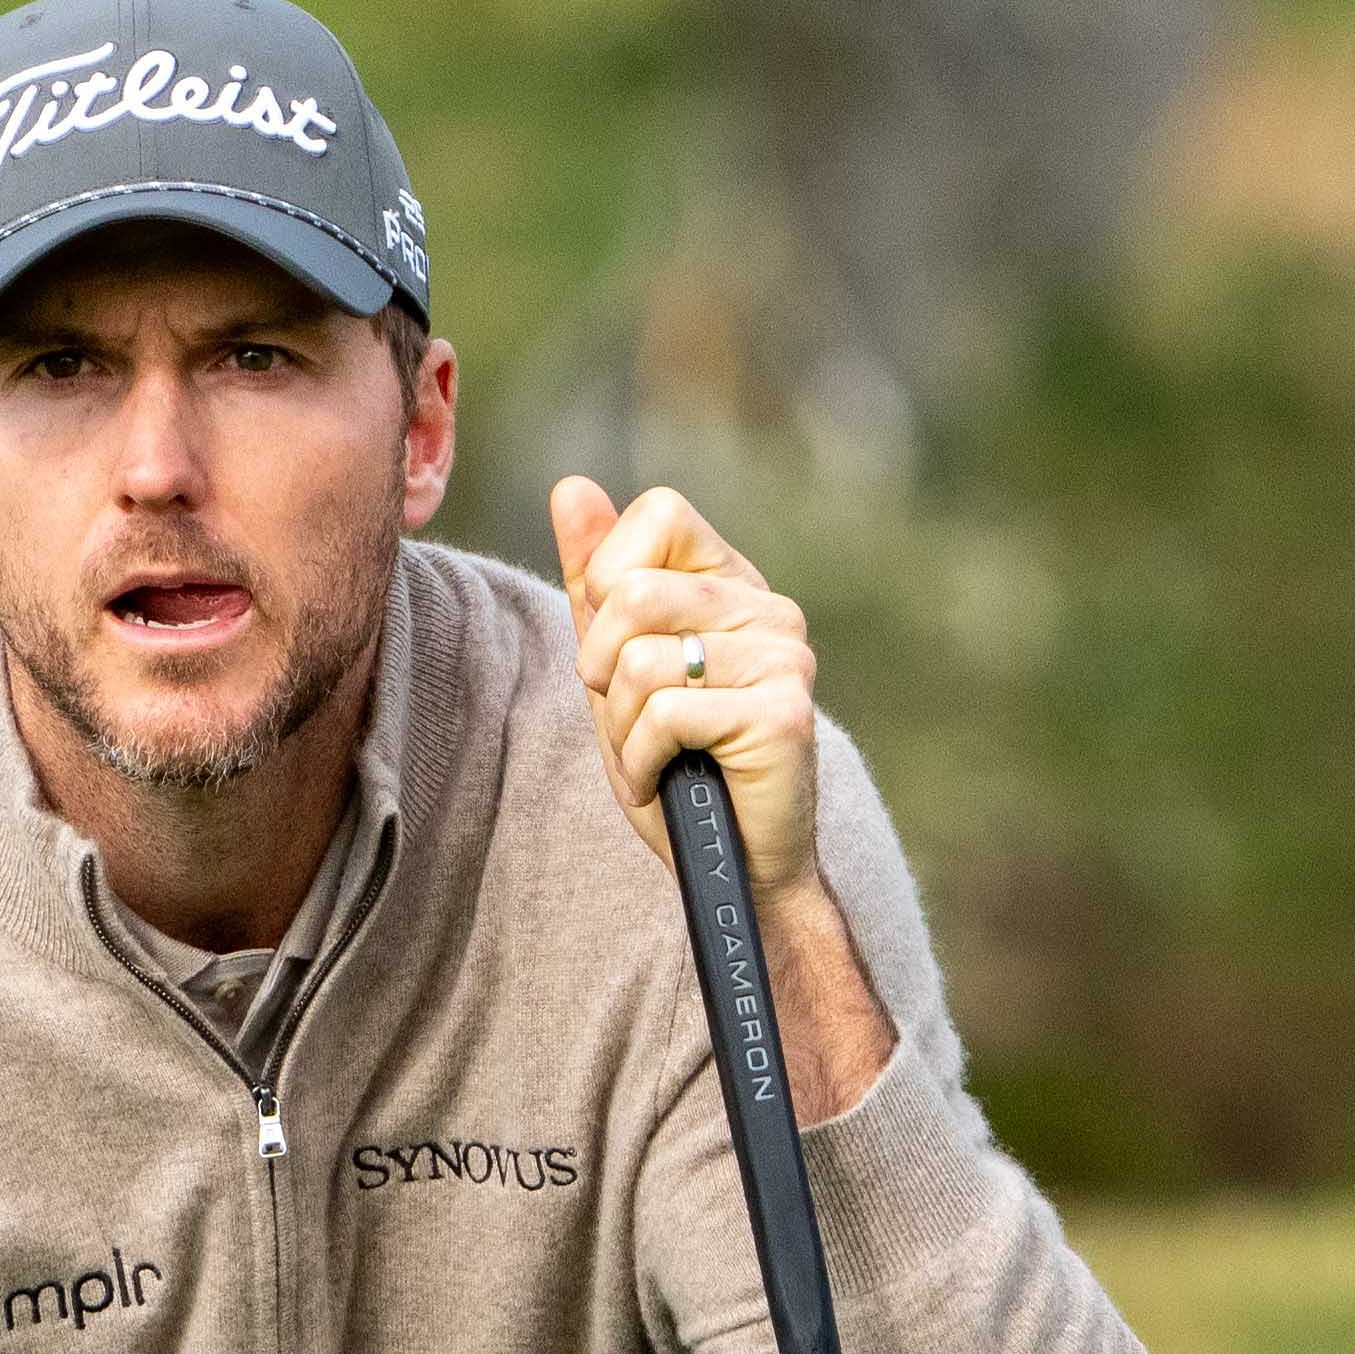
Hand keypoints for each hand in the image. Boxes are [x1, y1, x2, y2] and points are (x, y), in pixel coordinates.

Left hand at [550, 474, 826, 899]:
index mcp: (733, 584)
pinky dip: (642, 761)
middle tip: (626, 718)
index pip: (660, 512)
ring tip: (652, 756)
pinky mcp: (784, 713)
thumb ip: (596, 580)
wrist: (733, 866)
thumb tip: (570, 487)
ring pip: (641, 661)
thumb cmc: (676, 765)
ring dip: (621, 728)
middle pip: (635, 592)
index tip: (616, 646)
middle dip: (601, 668)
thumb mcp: (617, 666)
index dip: (611, 577)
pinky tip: (668, 781)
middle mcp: (770, 610)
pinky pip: (666, 714)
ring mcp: (784, 659)